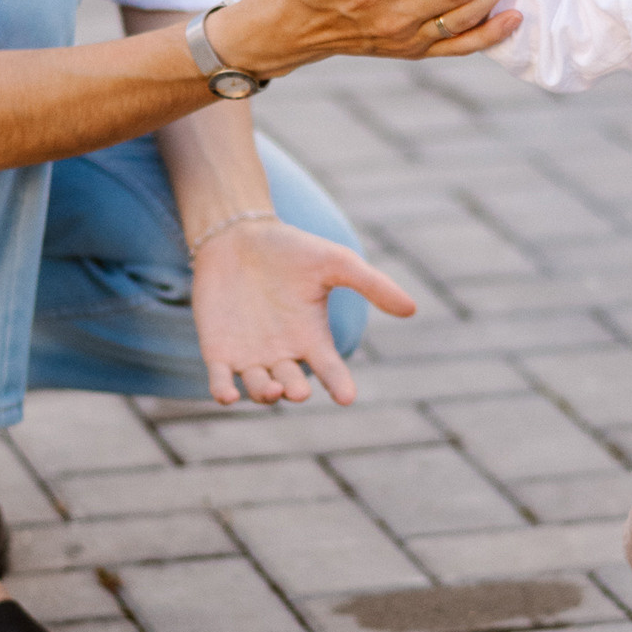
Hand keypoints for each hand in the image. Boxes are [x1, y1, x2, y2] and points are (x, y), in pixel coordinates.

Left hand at [191, 217, 415, 405]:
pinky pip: (221, 379)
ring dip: (264, 393)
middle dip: (295, 389)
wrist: (237, 235)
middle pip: (292, 382)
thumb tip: (412, 309)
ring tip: (272, 390)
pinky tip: (228, 396)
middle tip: (299, 391)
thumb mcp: (336, 262)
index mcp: (313, 338)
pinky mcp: (219, 351)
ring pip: (260, 386)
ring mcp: (251, 356)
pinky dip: (224, 391)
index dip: (339, 384)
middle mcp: (284, 354)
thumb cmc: (291, 249)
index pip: (330, 369)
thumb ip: (372, 284)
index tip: (347, 397)